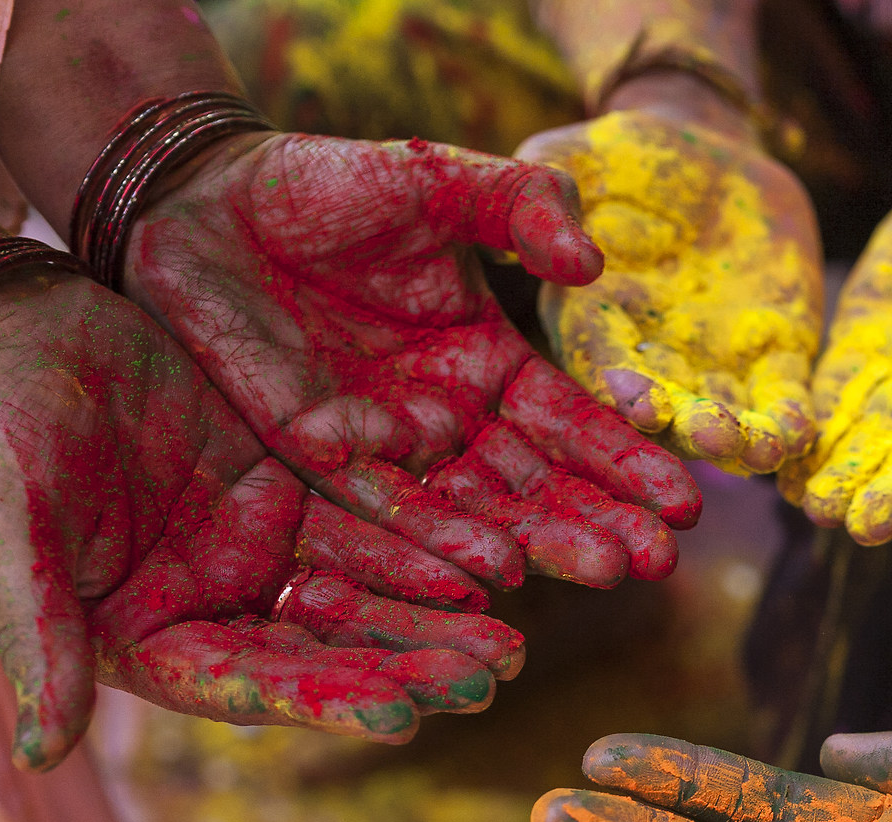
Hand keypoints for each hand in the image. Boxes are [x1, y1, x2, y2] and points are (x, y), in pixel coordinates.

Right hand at [0, 270, 523, 768]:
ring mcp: (248, 553)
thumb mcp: (1, 533)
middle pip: (323, 651)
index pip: (248, 685)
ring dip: (432, 618)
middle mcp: (209, 611)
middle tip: (491, 678)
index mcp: (144, 643)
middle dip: (407, 666)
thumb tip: (38, 758)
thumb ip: (34, 639)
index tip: (403, 718)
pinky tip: (490, 560)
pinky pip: (362, 523)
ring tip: (512, 641)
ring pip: (357, 594)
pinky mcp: (279, 491)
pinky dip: (422, 542)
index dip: (325, 701)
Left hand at [123, 133, 701, 592]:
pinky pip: (382, 503)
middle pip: (535, 485)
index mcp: (488, 364)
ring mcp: (385, 447)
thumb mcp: (441, 183)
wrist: (205, 198)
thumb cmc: (329, 184)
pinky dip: (435, 537)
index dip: (626, 463)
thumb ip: (521, 208)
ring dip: (533, 543)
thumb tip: (594, 264)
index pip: (571, 425)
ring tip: (592, 569)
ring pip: (471, 510)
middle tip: (653, 563)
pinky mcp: (316, 454)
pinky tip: (485, 568)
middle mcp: (447, 420)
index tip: (685, 503)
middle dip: (595, 522)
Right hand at [520, 110, 822, 476]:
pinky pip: (782, 400)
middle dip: (690, 430)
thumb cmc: (616, 156)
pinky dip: (790, 424)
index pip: (601, 365)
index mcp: (588, 322)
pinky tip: (800, 436)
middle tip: (712, 437)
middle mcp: (649, 359)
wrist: (704, 152)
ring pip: (726, 418)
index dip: (622, 389)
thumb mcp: (567, 161)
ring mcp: (712, 364)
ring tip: (762, 448)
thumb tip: (525, 253)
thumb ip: (541, 205)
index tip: (644, 405)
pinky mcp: (770, 355)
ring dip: (744, 441)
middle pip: (669, 409)